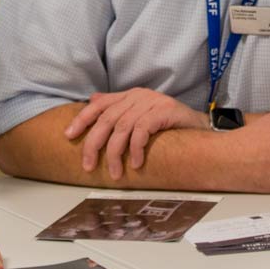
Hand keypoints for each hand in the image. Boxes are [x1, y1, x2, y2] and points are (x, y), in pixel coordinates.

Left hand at [63, 88, 208, 178]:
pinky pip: (142, 130)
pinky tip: (136, 163)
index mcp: (130, 95)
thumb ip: (118, 109)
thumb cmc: (169, 126)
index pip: (99, 105)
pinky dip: (136, 148)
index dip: (82, 119)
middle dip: (94, 143)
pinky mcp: (165, 110)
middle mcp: (139, 96)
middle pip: (107, 118)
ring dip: (115, 153)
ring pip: (123, 127)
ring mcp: (152, 102)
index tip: (68, 135)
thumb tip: (91, 101)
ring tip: (115, 173)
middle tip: (88, 165)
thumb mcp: (141, 115)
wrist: (201, 127)